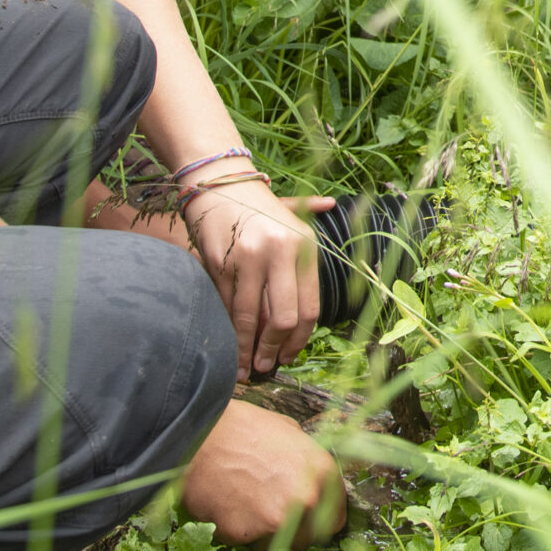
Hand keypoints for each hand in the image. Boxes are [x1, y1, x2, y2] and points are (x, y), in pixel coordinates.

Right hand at [181, 184, 336, 379]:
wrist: (218, 183)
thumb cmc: (260, 205)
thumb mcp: (293, 212)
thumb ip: (314, 220)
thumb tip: (333, 205)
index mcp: (304, 246)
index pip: (309, 307)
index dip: (299, 340)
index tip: (289, 357)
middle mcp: (280, 252)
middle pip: (282, 318)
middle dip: (272, 349)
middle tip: (265, 366)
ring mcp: (248, 258)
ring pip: (249, 318)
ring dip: (245, 348)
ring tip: (244, 367)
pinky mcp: (220, 263)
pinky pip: (227, 306)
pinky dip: (228, 328)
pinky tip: (228, 342)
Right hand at [182, 400, 346, 546]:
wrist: (201, 432)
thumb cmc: (245, 427)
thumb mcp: (289, 433)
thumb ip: (306, 463)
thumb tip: (312, 480)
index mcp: (322, 473)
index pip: (336, 518)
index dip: (320, 519)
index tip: (308, 519)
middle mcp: (305, 500)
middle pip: (308, 538)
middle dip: (292, 531)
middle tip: (270, 513)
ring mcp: (274, 520)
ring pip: (274, 545)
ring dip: (262, 533)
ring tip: (243, 502)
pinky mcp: (242, 533)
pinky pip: (242, 541)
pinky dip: (234, 529)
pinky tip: (225, 503)